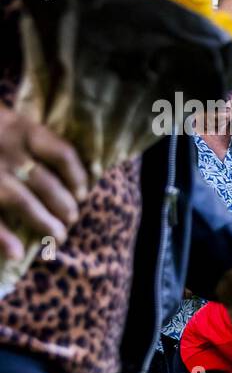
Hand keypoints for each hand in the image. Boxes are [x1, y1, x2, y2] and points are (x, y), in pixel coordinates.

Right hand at [0, 105, 89, 258]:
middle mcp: (6, 150)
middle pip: (46, 183)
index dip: (78, 177)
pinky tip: (18, 253)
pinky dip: (3, 238)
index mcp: (20, 129)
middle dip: (64, 206)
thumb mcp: (4, 118)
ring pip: (23, 202)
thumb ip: (30, 138)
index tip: (83, 193)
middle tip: (71, 219)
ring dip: (44, 223)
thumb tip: (74, 168)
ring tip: (58, 237)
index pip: (62, 154)